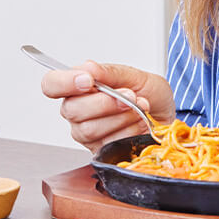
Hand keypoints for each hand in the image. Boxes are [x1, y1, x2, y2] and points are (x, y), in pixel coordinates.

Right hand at [40, 60, 174, 151]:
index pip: (51, 84)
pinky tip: (139, 123)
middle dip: (105, 102)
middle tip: (128, 95)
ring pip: (90, 129)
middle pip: (72, 110)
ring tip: (139, 108)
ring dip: (120, 117)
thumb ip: (110, 72)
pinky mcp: (99, 150)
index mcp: (78, 86)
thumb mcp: (136, 75)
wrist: (166, 118)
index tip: (87, 81)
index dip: (64, 83)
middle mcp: (76, 110)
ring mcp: (86, 133)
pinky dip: (128, 132)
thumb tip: (88, 68)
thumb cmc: (149, 95)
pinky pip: (107, 144)